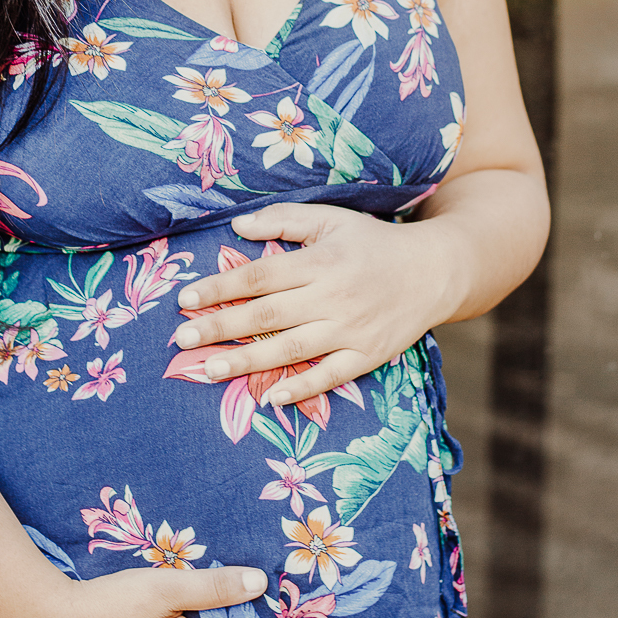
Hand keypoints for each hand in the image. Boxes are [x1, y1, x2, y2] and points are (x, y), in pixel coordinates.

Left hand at [172, 202, 450, 404]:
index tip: (185, 300)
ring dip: (249, 362)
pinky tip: (271, 399)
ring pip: (292, 349)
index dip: (221, 288)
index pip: (260, 276)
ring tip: (210, 370)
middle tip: (182, 340)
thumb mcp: (330, 219)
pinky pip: (331, 376)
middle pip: (268, 315)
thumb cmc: (372, 242)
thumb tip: (236, 225)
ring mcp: (352, 329)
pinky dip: (302, 388)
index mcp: (321, 261)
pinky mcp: (369, 355)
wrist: (434, 271)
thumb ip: (283, 220)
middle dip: (221, 328)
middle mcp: (334, 296)